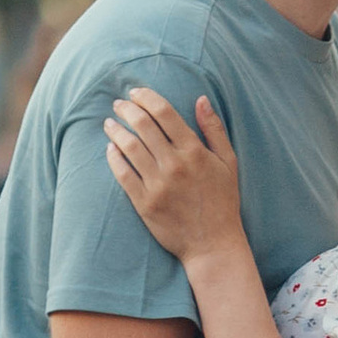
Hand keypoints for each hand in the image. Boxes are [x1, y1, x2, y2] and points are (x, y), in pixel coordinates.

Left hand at [104, 89, 243, 258]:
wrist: (213, 244)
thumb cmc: (223, 201)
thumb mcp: (228, 162)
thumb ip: (213, 129)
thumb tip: (201, 99)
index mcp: (195, 151)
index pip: (164, 113)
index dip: (146, 97)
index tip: (136, 92)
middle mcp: (175, 165)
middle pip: (143, 126)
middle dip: (127, 109)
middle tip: (119, 104)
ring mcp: (158, 185)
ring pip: (129, 147)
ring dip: (116, 130)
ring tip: (109, 123)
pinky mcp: (145, 203)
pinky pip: (123, 174)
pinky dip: (113, 158)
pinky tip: (110, 149)